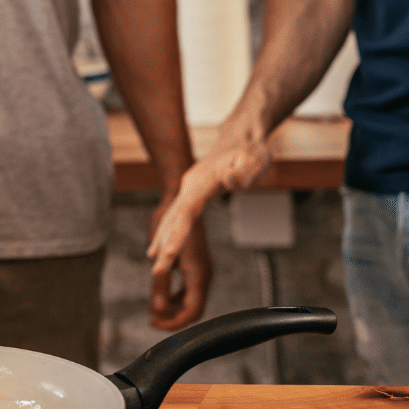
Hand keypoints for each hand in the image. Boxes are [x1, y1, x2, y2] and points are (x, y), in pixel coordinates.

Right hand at [146, 139, 271, 279]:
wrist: (242, 136)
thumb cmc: (250, 149)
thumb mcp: (254, 158)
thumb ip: (242, 171)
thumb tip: (231, 180)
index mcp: (201, 182)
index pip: (185, 212)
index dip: (176, 235)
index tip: (167, 254)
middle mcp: (190, 187)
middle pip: (173, 219)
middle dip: (165, 245)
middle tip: (157, 272)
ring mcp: (189, 190)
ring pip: (172, 218)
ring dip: (163, 240)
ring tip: (154, 263)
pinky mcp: (193, 193)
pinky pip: (177, 216)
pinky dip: (168, 231)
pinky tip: (163, 245)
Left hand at [147, 193, 210, 330]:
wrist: (181, 200)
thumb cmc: (171, 224)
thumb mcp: (161, 257)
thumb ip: (160, 283)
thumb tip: (156, 308)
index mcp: (198, 275)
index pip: (192, 312)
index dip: (174, 323)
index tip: (154, 324)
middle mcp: (202, 275)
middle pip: (192, 310)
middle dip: (172, 318)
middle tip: (151, 319)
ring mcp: (199, 271)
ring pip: (189, 301)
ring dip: (172, 308)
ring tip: (153, 309)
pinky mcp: (194, 266)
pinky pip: (186, 290)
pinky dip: (174, 297)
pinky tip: (159, 295)